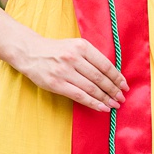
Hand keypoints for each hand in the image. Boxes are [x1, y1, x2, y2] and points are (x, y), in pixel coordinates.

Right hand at [7, 31, 129, 112]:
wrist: (29, 52)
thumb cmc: (55, 50)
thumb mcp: (74, 46)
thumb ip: (91, 57)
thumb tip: (113, 75)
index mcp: (81, 46)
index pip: (105, 65)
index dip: (117, 77)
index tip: (124, 86)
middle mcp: (73, 58)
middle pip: (100, 78)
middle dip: (114, 90)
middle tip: (122, 98)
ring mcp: (64, 71)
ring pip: (92, 88)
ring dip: (106, 98)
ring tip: (115, 105)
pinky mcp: (56, 83)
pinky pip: (80, 96)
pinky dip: (93, 103)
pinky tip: (102, 108)